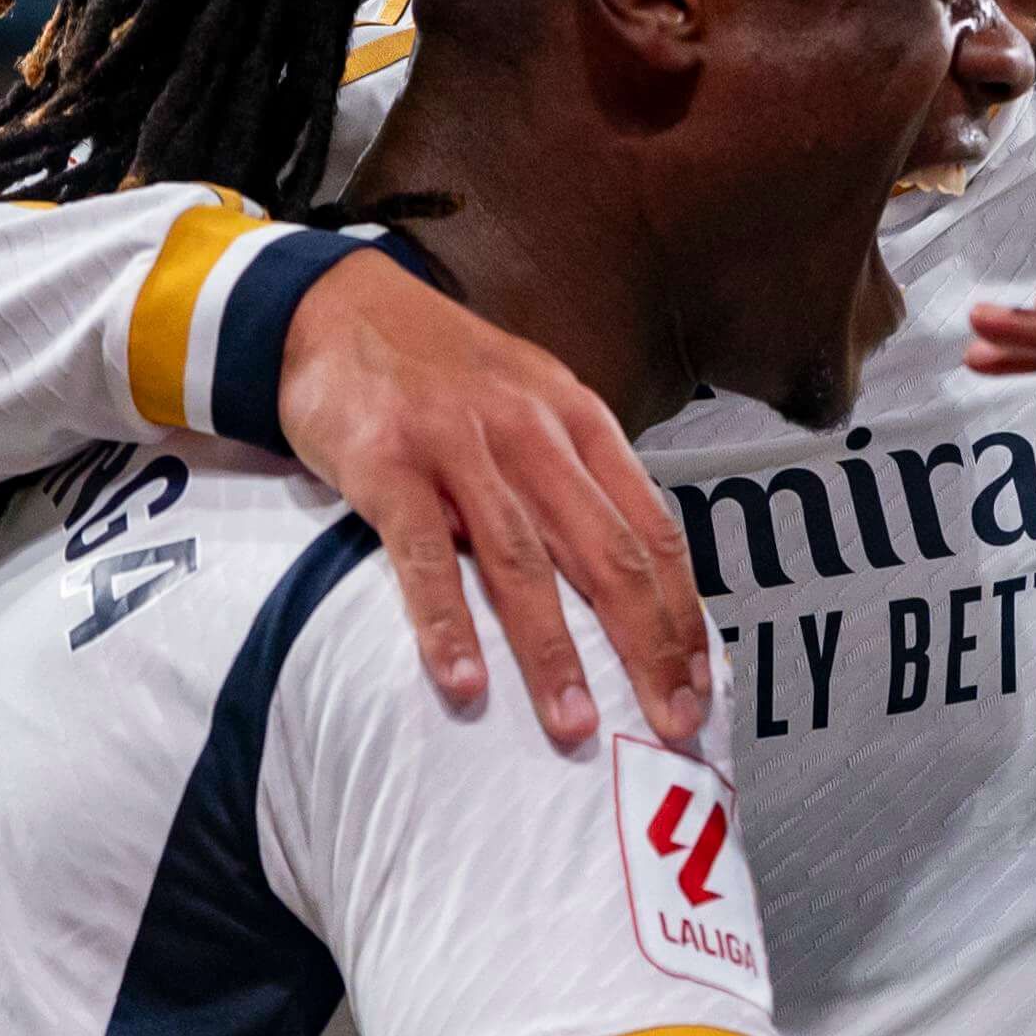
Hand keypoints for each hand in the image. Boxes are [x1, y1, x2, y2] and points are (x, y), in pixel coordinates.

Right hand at [282, 246, 709, 743]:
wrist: (335, 307)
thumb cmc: (443, 373)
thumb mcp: (531, 401)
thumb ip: (578, 476)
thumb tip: (632, 580)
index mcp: (579, 421)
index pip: (652, 530)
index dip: (681, 614)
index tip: (700, 685)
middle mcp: (530, 432)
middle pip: (606, 553)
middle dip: (646, 647)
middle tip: (669, 726)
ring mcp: (458, 446)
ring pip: (522, 563)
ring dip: (554, 654)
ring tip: (575, 727)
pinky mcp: (387, 464)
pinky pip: (424, 557)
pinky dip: (447, 625)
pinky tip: (466, 684)